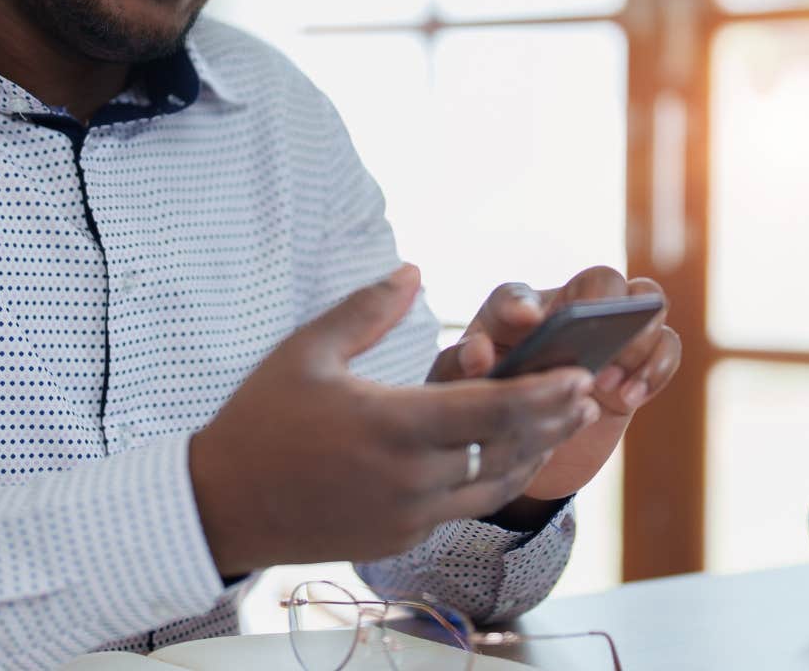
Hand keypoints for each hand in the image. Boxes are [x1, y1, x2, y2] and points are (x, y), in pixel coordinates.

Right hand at [188, 264, 602, 575]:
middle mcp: (407, 479)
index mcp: (389, 426)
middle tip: (587, 392)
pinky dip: (490, 477)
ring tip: (560, 424)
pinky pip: (460, 505)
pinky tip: (504, 454)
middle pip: (503, 450)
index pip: (487, 412)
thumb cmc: (260, 420)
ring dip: (530, 454)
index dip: (540, 395)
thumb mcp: (307, 352)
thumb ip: (366, 310)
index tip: (576, 376)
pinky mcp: (398, 537)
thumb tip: (414, 270)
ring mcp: (406, 515)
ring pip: (490, 484)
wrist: (221, 506)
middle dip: (551, 421)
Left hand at [428, 266, 681, 503]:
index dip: (520, 305)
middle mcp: (568, 310)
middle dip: (605, 306)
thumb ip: (459, 369)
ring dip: (638, 338)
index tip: (528, 323)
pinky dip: (658, 367)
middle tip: (592, 351)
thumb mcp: (461, 393)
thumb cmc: (493, 409)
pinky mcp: (638, 364)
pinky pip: (668, 346)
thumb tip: (476, 352)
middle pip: (603, 278)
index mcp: (514, 314)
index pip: (516, 296)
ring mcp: (610, 333)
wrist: (532, 451)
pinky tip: (629, 398)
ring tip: (610, 385)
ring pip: (648, 301)